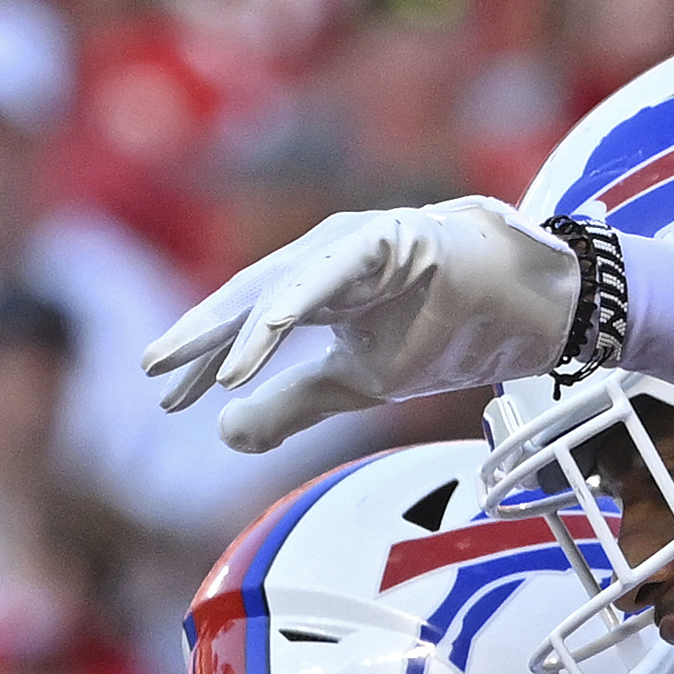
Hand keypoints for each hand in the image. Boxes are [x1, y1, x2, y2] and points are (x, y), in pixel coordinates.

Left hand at [145, 195, 579, 454]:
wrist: (522, 302)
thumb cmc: (441, 331)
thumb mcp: (356, 384)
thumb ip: (292, 405)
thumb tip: (223, 435)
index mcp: (312, 288)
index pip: (243, 323)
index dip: (200, 357)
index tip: (162, 396)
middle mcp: (323, 256)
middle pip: (248, 295)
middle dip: (199, 334)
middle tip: (152, 369)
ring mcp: (355, 242)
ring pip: (285, 283)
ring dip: (243, 327)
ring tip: (207, 371)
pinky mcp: (390, 239)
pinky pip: (333, 271)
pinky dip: (298, 301)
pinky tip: (266, 333)